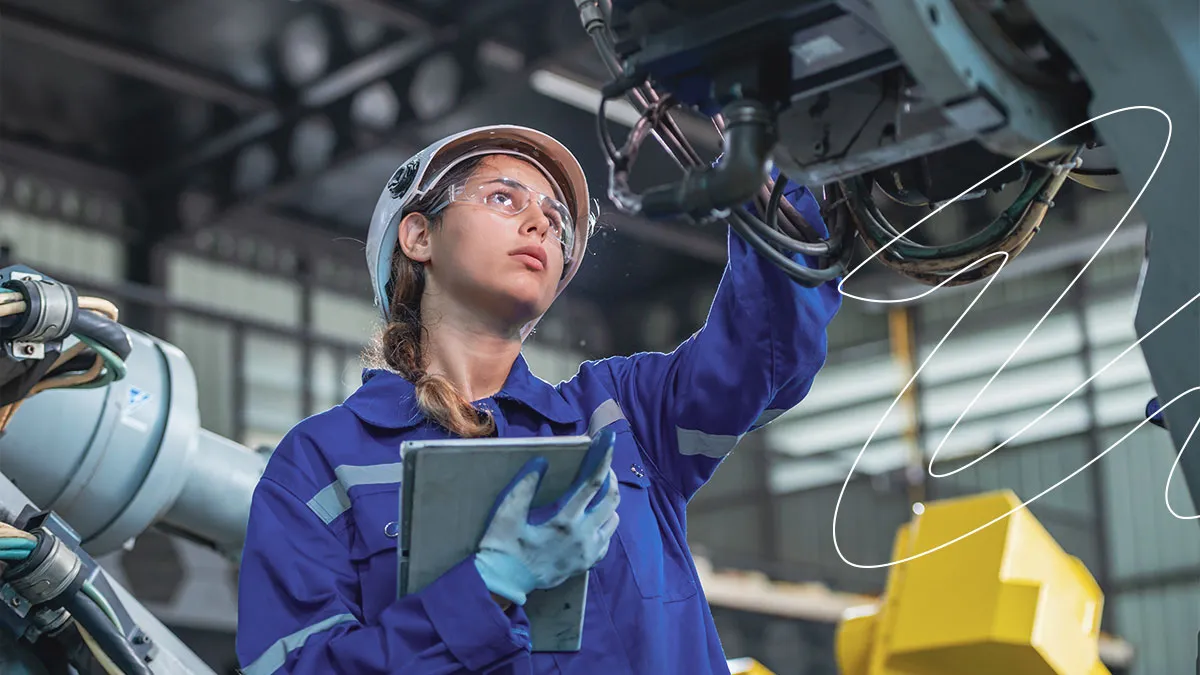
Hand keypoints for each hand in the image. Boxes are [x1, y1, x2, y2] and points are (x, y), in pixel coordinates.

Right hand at [474, 431, 620, 605]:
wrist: (503, 584)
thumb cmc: (502, 547)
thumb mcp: (506, 514)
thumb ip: (524, 486)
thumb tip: (542, 461)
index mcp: (564, 521)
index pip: (592, 484)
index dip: (603, 460)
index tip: (610, 441)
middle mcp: (583, 537)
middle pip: (611, 500)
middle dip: (609, 479)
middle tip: (600, 468)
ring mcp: (587, 553)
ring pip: (613, 521)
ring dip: (608, 503)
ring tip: (595, 493)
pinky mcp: (586, 565)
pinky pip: (606, 540)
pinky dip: (604, 525)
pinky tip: (591, 520)